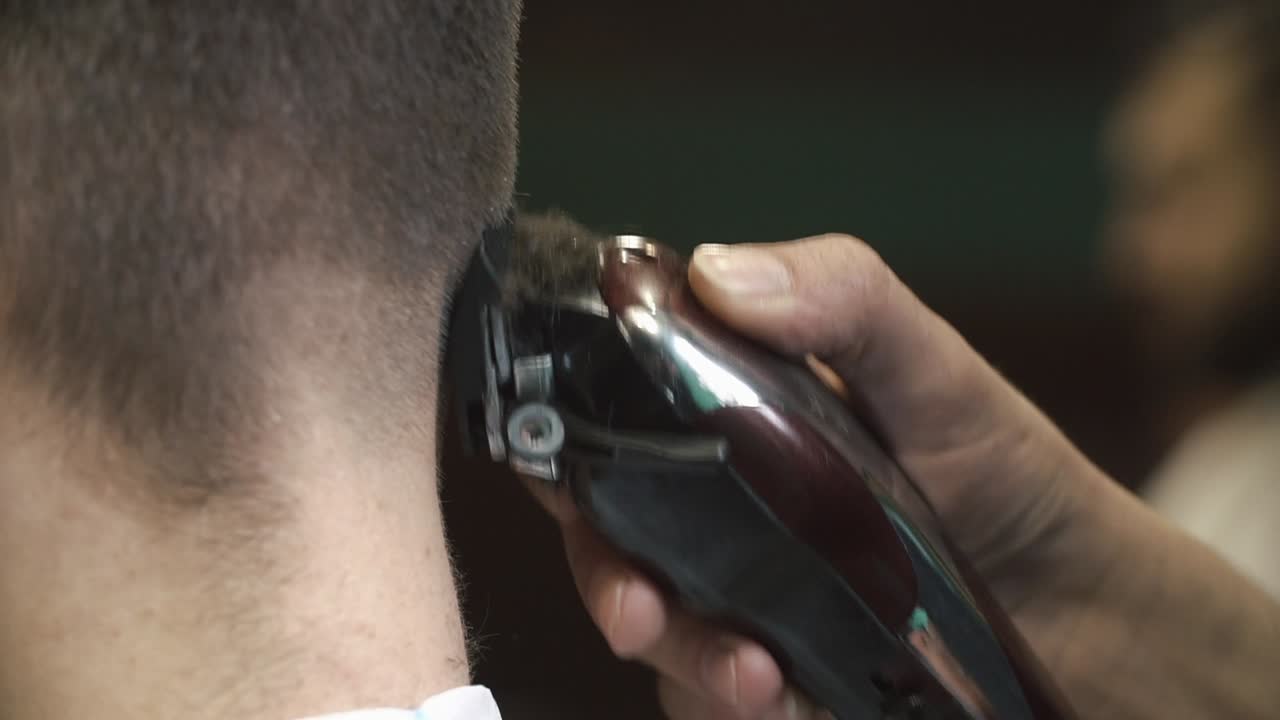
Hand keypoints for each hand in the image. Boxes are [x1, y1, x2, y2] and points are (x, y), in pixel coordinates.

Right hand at [528, 234, 1279, 719]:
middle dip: (607, 577)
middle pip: (606, 536)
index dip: (562, 439)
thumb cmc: (1007, 472)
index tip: (566, 474)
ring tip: (754, 679)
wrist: (1087, 613)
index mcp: (729, 414)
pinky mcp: (770, 669)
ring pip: (654, 629)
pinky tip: (787, 702)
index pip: (606, 416)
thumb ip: (841, 299)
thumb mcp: (934, 369)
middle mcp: (717, 504)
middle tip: (638, 608)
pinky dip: (731, 707)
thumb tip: (711, 273)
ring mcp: (740, 592)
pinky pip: (710, 697)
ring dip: (681, 658)